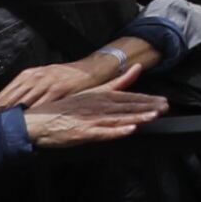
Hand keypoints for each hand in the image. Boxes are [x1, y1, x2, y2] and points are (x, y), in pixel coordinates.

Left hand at [0, 50, 129, 113]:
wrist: (92, 70)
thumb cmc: (66, 78)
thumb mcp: (43, 78)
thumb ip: (27, 91)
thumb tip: (7, 108)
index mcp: (27, 75)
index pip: (2, 96)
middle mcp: (34, 78)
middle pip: (8, 101)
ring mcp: (46, 83)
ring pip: (21, 104)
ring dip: (9, 119)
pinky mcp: (58, 90)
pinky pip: (40, 106)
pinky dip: (30, 116)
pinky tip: (23, 125)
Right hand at [18, 83, 164, 150]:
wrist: (36, 121)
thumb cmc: (64, 108)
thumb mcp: (91, 91)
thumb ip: (115, 82)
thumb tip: (136, 68)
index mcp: (100, 96)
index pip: (128, 97)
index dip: (146, 99)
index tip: (163, 101)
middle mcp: (97, 106)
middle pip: (126, 107)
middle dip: (147, 108)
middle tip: (165, 108)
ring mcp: (90, 120)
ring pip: (118, 118)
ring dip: (136, 117)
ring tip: (153, 116)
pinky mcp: (81, 133)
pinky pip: (101, 132)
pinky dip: (115, 131)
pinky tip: (129, 131)